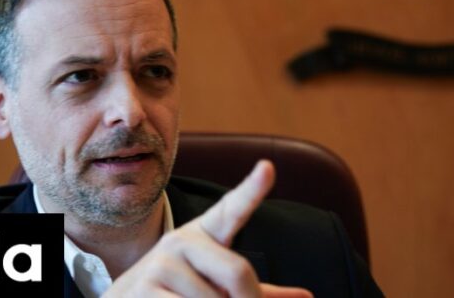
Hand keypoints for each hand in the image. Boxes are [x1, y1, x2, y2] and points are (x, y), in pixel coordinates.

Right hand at [101, 160, 312, 296]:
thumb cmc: (184, 290)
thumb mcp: (219, 283)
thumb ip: (258, 289)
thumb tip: (308, 297)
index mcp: (206, 234)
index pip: (232, 208)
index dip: (252, 189)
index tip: (268, 168)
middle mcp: (182, 240)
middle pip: (239, 274)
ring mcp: (162, 264)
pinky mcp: (145, 290)